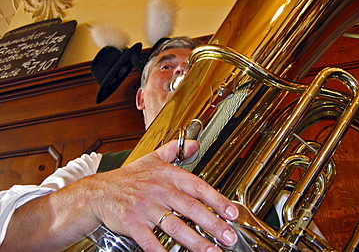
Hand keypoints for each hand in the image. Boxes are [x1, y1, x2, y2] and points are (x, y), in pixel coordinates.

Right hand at [85, 140, 238, 251]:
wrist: (99, 191)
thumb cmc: (128, 178)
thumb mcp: (152, 158)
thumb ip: (174, 151)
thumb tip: (194, 145)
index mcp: (167, 175)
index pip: (197, 187)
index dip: (217, 199)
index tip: (232, 212)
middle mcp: (158, 190)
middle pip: (191, 208)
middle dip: (213, 224)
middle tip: (229, 237)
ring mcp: (145, 207)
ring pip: (175, 225)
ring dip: (195, 241)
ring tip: (211, 251)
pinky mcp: (132, 223)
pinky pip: (150, 240)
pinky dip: (162, 251)